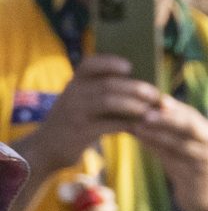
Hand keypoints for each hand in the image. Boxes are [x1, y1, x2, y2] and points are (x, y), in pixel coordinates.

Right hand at [31, 54, 160, 171]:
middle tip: (155, 94)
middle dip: (135, 88)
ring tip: (150, 110)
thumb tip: (139, 86)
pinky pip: (109, 125)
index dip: (110, 63)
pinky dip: (127, 124)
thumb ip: (100, 92)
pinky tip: (141, 126)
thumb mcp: (80, 102)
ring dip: (134, 105)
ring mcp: (75, 112)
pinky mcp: (81, 131)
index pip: (90, 64)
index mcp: (74, 82)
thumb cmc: (74, 122)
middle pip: (108, 84)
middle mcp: (73, 93)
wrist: (48, 148)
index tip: (130, 66)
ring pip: (109, 102)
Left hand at [131, 94, 207, 210]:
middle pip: (189, 124)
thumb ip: (163, 128)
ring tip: (138, 127)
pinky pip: (177, 162)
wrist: (205, 192)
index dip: (169, 104)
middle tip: (145, 113)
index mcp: (204, 128)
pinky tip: (145, 145)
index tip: (147, 97)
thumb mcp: (179, 143)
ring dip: (159, 135)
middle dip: (167, 118)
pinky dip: (160, 153)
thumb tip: (135, 109)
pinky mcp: (199, 174)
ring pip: (182, 144)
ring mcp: (206, 157)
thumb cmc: (188, 163)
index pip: (187, 112)